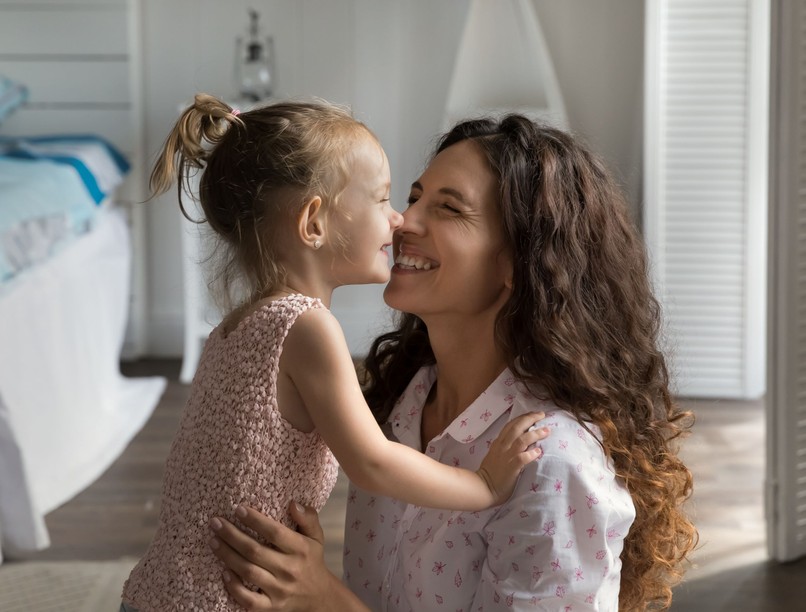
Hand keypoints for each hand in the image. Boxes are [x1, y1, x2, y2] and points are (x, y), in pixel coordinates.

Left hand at [208, 502, 332, 610]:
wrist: (318, 597)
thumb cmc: (311, 560)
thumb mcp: (316, 536)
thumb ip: (308, 517)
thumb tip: (293, 504)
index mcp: (301, 549)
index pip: (275, 532)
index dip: (255, 520)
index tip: (238, 509)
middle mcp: (290, 569)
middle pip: (255, 551)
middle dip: (232, 535)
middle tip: (216, 522)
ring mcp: (279, 590)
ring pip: (248, 571)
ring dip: (228, 556)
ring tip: (213, 541)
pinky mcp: (271, 607)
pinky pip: (248, 599)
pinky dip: (234, 587)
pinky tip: (223, 572)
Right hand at [477, 411, 548, 504]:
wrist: (483, 487)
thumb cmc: (490, 473)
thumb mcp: (495, 454)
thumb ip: (505, 446)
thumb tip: (518, 440)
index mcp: (499, 442)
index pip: (511, 424)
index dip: (523, 417)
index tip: (533, 414)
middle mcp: (503, 446)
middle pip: (517, 427)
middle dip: (530, 419)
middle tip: (542, 415)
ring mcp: (507, 456)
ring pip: (522, 440)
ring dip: (535, 434)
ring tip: (546, 431)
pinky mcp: (511, 468)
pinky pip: (522, 458)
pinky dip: (531, 453)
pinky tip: (539, 451)